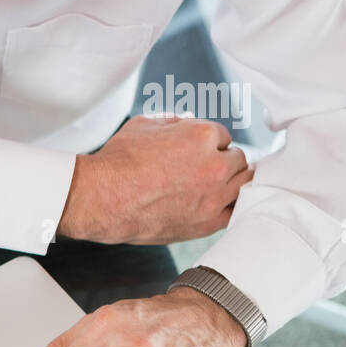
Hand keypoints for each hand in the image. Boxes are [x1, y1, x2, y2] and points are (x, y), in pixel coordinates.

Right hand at [57, 114, 254, 244]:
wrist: (102, 199)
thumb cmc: (117, 162)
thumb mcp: (143, 125)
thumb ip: (174, 124)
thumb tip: (184, 126)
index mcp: (202, 135)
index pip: (223, 136)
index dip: (208, 144)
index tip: (195, 153)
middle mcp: (215, 164)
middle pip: (238, 159)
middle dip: (222, 161)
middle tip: (203, 169)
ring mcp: (214, 196)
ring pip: (243, 184)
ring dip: (230, 182)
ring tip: (213, 185)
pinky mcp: (208, 222)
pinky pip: (234, 211)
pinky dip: (229, 206)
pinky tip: (217, 204)